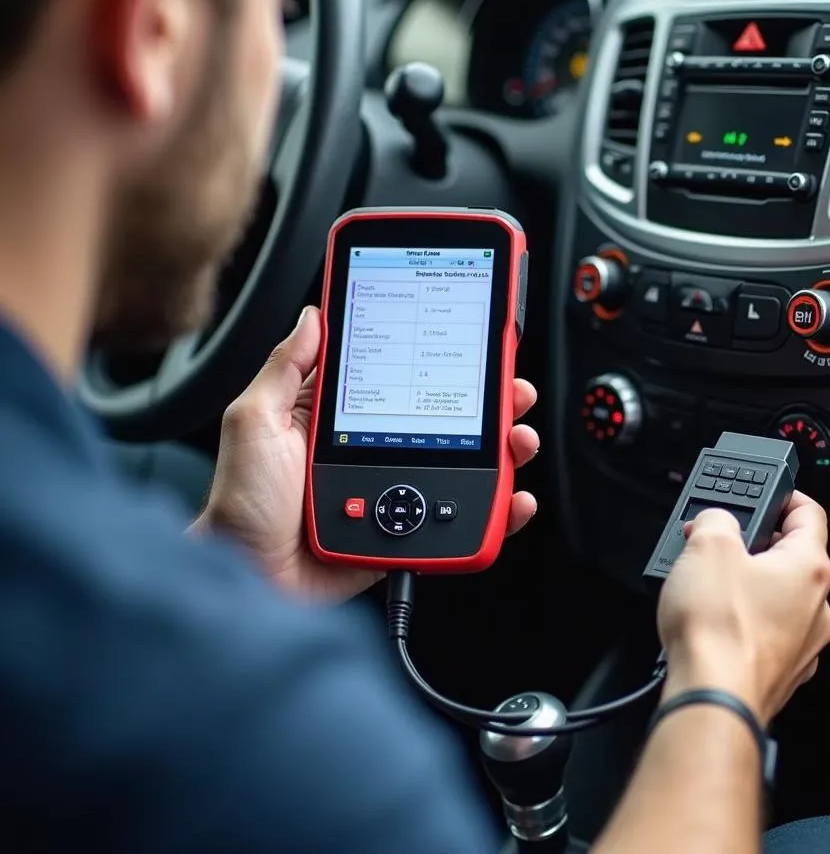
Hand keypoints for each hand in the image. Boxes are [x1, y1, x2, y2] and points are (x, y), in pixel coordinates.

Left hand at [197, 307, 541, 600]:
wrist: (250, 582)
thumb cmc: (241, 504)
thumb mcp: (254, 420)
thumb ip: (285, 368)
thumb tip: (314, 317)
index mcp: (338, 418)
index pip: (401, 377)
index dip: (440, 362)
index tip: (473, 345)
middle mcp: (372, 449)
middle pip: (444, 418)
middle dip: (487, 403)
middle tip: (512, 392)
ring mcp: (392, 489)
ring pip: (460, 463)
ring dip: (501, 450)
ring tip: (518, 440)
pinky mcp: (405, 529)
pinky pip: (456, 517)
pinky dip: (494, 509)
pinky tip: (513, 498)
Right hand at [656, 492, 829, 723]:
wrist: (713, 698)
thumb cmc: (719, 630)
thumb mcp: (706, 546)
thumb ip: (715, 520)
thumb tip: (715, 523)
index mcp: (809, 568)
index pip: (811, 514)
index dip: (787, 496)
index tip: (768, 494)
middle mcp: (816, 607)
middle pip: (790, 559)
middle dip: (753, 546)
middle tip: (717, 542)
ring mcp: (803, 645)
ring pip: (777, 599)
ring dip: (746, 586)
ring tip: (706, 585)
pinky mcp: (781, 673)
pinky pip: (765, 633)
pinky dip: (743, 623)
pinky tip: (713, 624)